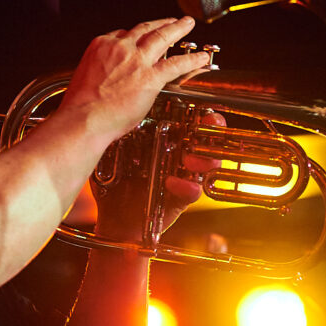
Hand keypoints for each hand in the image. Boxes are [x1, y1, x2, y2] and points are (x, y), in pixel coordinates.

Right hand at [58, 17, 211, 144]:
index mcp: (102, 46)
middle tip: (171, 20)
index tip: (141, 39)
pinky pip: (176, 64)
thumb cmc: (80, 106)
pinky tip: (201, 58)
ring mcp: (137, 60)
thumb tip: (108, 80)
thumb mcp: (85, 78)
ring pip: (162, 37)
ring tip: (188, 24)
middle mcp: (120, 47)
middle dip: (161, 23)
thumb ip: (101, 73)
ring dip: (178, 28)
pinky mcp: (150, 77)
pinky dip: (192, 59)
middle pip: (145, 29)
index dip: (135, 36)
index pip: (123, 34)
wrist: (83, 119)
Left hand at [93, 111, 225, 241]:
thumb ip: (117, 130)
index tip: (205, 113)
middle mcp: (179, 154)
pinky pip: (193, 192)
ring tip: (188, 160)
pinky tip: (172, 183)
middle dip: (213, 132)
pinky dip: (186, 188)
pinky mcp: (181, 199)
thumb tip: (119, 108)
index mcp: (167, 137)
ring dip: (205, 160)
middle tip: (202, 132)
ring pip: (209, 165)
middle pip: (209, 139)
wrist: (114, 217)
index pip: (193, 120)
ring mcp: (183, 176)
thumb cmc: (113, 179)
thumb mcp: (113, 150)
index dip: (205, 115)